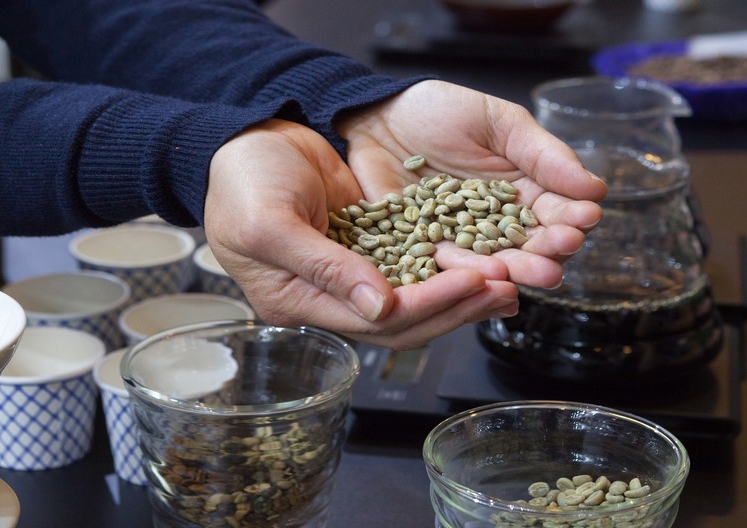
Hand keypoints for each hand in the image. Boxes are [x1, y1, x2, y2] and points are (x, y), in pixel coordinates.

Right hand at [205, 119, 519, 349]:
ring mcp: (348, 273)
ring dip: (459, 293)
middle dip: (456, 307)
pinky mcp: (366, 245)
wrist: (243, 136)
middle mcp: (327, 298)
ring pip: (414, 297)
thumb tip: (379, 306)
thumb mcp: (270, 224)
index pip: (375, 321)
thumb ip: (325, 268)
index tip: (471, 282)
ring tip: (507, 282)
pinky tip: (480, 260)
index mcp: (297, 302)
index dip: (428, 304)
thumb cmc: (240, 180)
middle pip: (403, 320)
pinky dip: (446, 265)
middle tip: (505, 289)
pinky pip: (413, 265)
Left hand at [336, 79, 606, 288]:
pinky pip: (445, 267)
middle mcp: (492, 225)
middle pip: (528, 246)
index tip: (585, 216)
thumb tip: (594, 187)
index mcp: (520, 192)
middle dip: (550, 249)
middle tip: (564, 246)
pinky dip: (467, 272)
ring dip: (518, 269)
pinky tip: (490, 274)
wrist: (375, 117)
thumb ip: (542, 154)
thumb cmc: (439, 112)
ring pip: (492, 263)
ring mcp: (457, 241)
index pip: (554, 212)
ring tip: (539, 271)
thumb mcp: (499, 122)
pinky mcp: (420, 252)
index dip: (571, 216)